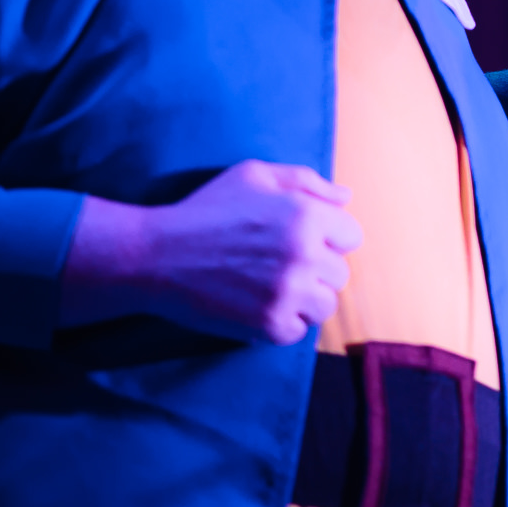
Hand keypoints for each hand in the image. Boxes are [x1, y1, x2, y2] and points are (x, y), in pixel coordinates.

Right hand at [59, 160, 359, 343]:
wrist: (156, 255)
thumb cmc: (206, 209)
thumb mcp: (254, 175)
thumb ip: (306, 181)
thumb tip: (346, 197)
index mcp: (307, 215)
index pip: (352, 237)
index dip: (328, 239)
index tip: (300, 242)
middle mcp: (304, 254)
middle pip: (340, 274)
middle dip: (316, 270)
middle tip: (279, 265)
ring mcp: (288, 293)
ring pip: (325, 306)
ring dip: (305, 299)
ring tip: (272, 288)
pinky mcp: (269, 325)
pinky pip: (299, 331)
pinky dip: (282, 323)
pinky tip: (258, 305)